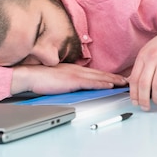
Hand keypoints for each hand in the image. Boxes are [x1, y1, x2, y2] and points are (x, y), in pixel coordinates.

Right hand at [11, 63, 127, 94]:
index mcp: (74, 69)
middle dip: (115, 77)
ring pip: (99, 77)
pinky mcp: (72, 80)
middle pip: (100, 74)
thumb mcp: (58, 78)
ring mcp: (75, 74)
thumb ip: (68, 81)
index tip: (117, 78)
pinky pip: (91, 82)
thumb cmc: (40, 78)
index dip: (107, 75)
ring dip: (113, 80)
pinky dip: (102, 83)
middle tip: (127, 80)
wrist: (30, 75)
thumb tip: (75, 87)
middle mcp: (77, 69)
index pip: (94, 73)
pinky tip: (110, 85)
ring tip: (124, 83)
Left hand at [128, 15, 156, 109]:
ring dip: (156, 97)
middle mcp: (152, 57)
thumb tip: (135, 83)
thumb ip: (143, 64)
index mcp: (143, 56)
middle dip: (143, 99)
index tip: (135, 102)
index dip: (134, 93)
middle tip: (146, 107)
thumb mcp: (150, 50)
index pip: (134, 79)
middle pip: (143, 84)